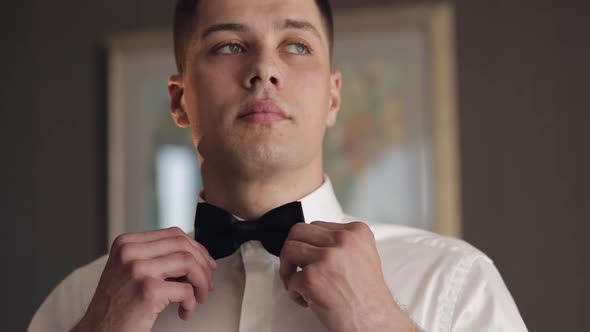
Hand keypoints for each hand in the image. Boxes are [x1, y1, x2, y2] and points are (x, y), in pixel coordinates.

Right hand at [74, 227, 216, 331]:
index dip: (197, 248)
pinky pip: (186, 290)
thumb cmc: (116, 306)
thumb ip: (154, 257)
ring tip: (199, 297)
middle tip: (207, 283)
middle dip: (204, 264)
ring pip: (189, 263)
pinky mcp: (148, 290)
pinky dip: (191, 303)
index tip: (205, 263)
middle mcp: (130, 252)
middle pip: (184, 245)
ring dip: (202, 282)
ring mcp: (139, 270)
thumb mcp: (129, 270)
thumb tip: (193, 254)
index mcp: (126, 243)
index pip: (174, 234)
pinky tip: (184, 312)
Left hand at [280, 221, 416, 331]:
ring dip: (288, 269)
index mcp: (356, 232)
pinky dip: (294, 292)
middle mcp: (342, 240)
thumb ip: (342, 244)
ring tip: (297, 283)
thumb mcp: (364, 256)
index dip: (309, 244)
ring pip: (289, 250)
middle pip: (298, 232)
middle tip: (295, 266)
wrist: (374, 322)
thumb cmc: (369, 297)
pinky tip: (307, 300)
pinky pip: (290, 279)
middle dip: (292, 250)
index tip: (311, 258)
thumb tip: (314, 243)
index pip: (317, 226)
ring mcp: (326, 257)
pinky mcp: (313, 277)